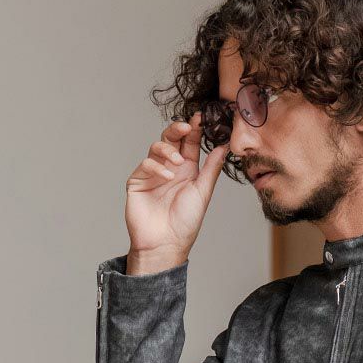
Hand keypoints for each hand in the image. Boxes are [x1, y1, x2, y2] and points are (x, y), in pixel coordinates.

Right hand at [124, 111, 229, 274]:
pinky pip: (146, 164)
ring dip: (168, 149)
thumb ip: (212, 168)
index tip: (201, 118)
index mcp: (187, 170)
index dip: (194, 128)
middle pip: (171, 138)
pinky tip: (167, 177)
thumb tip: (223, 146)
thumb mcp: (203, 192)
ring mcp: (153, 173)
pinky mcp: (138, 181)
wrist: (165, 244)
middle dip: (178, 129)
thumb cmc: (185, 223)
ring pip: (157, 147)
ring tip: (177, 162)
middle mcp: (170, 168)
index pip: (190, 142)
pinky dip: (157, 167)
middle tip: (187, 126)